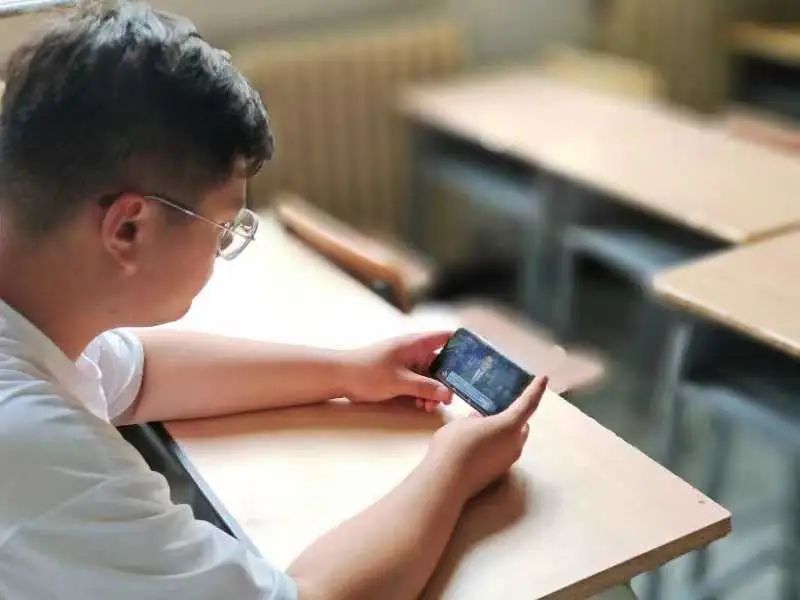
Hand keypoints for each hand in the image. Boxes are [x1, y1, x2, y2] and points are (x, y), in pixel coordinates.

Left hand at [343, 331, 453, 410]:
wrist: (339, 377)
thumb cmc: (367, 371)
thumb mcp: (399, 381)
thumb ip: (425, 388)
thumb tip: (449, 395)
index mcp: (417, 344)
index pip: (448, 337)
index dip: (464, 345)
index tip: (478, 360)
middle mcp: (415, 351)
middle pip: (443, 362)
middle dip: (449, 379)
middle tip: (454, 395)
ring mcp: (407, 364)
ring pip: (431, 376)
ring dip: (434, 391)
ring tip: (430, 405)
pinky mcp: (400, 376)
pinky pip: (419, 384)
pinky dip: (423, 394)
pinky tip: (421, 406)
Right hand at [427, 376, 547, 500]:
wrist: (446, 481)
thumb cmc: (455, 444)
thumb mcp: (462, 423)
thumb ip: (474, 420)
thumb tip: (479, 420)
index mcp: (509, 425)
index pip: (528, 403)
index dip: (536, 389)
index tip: (543, 378)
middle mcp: (515, 443)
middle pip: (522, 426)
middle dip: (516, 416)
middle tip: (502, 408)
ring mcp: (508, 461)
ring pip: (513, 441)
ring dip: (505, 432)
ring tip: (485, 426)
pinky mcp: (498, 473)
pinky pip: (503, 452)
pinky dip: (497, 444)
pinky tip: (478, 444)